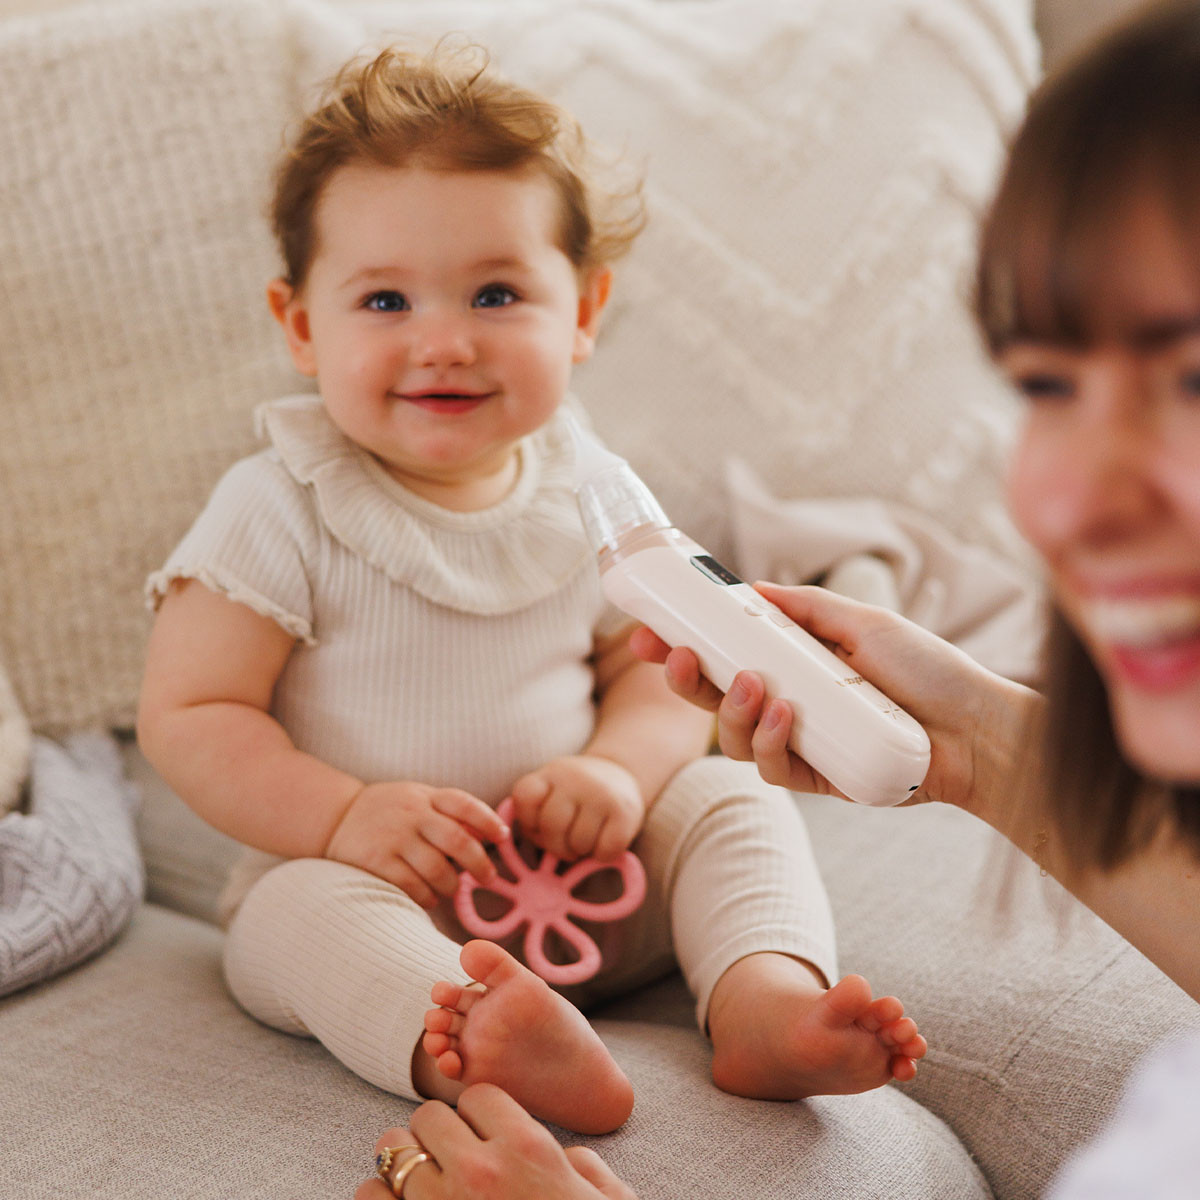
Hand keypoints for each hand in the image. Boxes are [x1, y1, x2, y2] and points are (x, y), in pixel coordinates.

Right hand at [326, 782, 508, 907]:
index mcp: (426, 797)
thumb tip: (488, 836)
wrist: (336, 816)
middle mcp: (412, 815)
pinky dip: (427, 897)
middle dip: (480, 863)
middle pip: (458, 841)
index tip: (502, 837)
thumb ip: (449, 813)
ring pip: (438, 870)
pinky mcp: (377, 862)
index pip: (465, 804)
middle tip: (488, 877)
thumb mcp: (418, 799)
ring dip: (451, 886)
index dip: (488, 821)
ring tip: (450, 889)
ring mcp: (394, 838)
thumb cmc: (390, 811)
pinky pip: (412, 886)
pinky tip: (428, 898)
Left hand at [354, 1084, 637, 1199]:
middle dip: (438, 1135)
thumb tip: (564, 1158)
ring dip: (403, 1163)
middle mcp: (479, 1171)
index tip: (486, 1138)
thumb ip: (583, 1167)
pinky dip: (379, 1197)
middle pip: (428, 1116)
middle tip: (450, 1159)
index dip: (481, 1117)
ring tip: (420, 1183)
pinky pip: (369, 1196)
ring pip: (392, 1149)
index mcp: (527, 1150)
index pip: (478, 1097)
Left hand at [510, 755, 643, 860]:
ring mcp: (601, 793)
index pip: (525, 797)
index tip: (540, 825)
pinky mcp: (625, 812)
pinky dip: (602, 855)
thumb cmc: (576, 795)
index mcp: (550, 774)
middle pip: (552, 826)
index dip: (528, 820)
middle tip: (566, 846)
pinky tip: (604, 841)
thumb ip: (534, 812)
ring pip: (579, 843)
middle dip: (556, 846)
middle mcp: (574, 778)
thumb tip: (523, 840)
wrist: (622, 774)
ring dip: (581, 850)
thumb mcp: (552, 790)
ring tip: (586, 838)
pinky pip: (604, 851)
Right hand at [630, 583, 1031, 811]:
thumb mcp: (863, 623)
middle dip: (683, 679)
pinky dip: (768, 741)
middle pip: (712, 699)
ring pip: (732, 738)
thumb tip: (751, 589)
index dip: (681, 646)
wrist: (979, 729)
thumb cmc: (929, 671)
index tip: (647, 630)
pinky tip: (785, 715)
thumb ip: (807, 609)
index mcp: (793, 666)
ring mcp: (799, 745)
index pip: (722, 656)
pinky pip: (771, 768)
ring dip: (729, 710)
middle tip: (674, 655)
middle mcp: (787, 705)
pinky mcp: (817, 780)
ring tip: (754, 684)